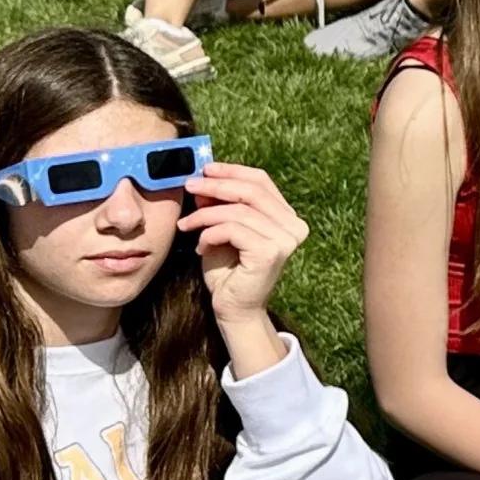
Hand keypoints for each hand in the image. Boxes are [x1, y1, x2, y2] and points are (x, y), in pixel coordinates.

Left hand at [181, 164, 307, 325]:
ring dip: (204, 214)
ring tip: (185, 224)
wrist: (233, 309)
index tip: (205, 169)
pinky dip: (209, 234)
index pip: (261, 181)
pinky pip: (233, 229)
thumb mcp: (221, 230)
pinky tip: (200, 247)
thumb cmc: (228, 271)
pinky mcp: (270, 252)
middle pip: (252, 190)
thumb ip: (219, 206)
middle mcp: (293, 226)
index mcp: (287, 217)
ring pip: (238, 210)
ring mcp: (286, 240)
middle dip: (215, 186)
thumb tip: (204, 182)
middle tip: (189, 187)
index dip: (232, 171)